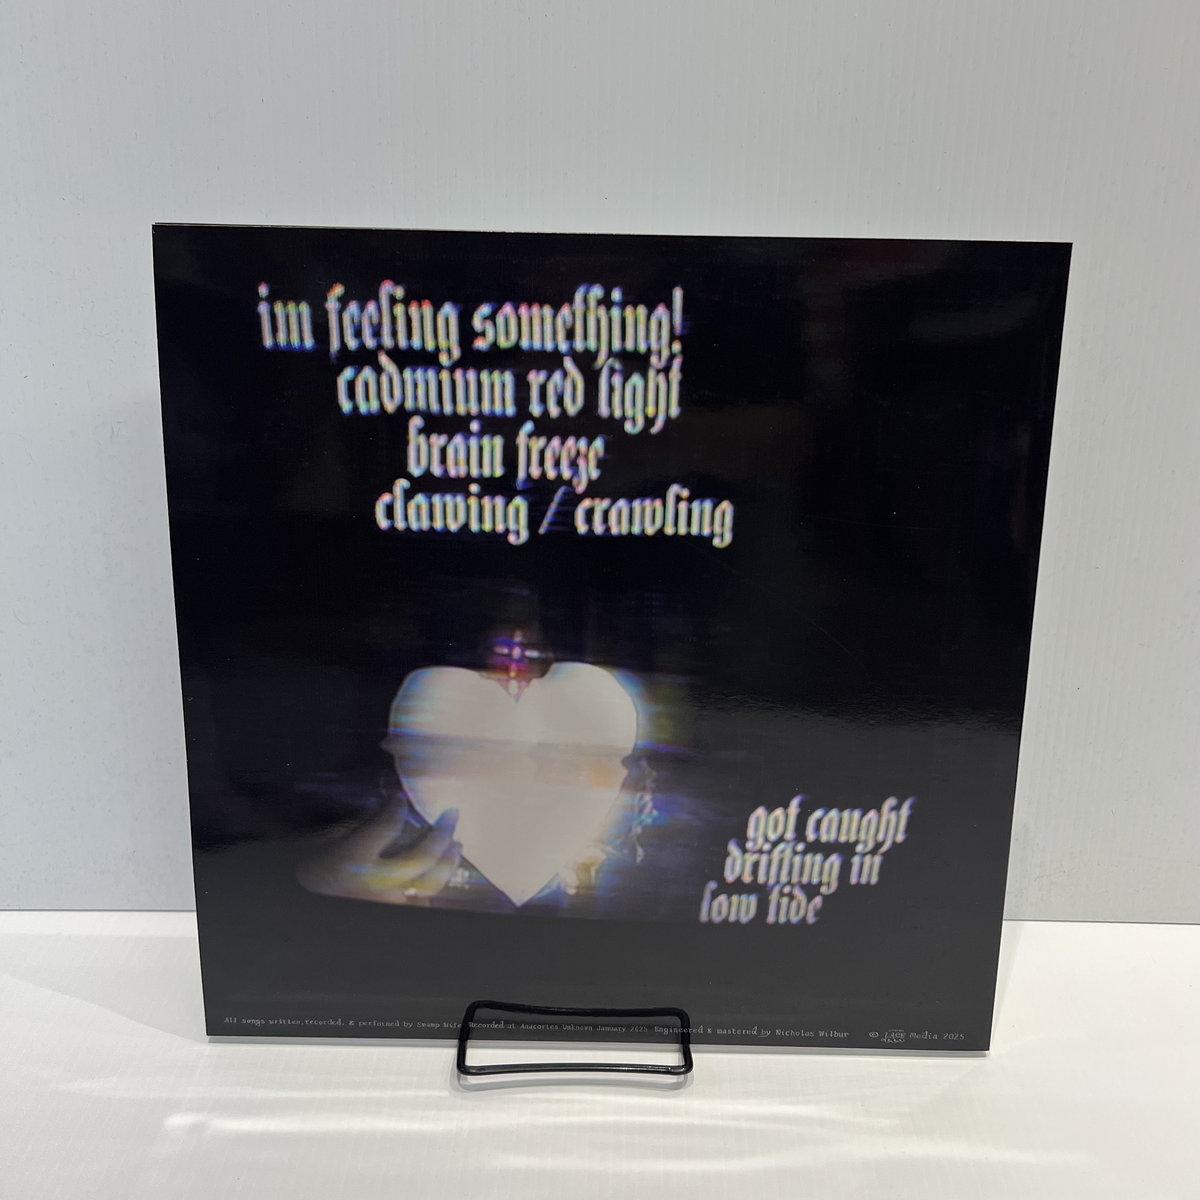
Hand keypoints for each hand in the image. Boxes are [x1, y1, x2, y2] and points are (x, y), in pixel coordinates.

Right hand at [297, 804, 462, 905]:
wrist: (294, 916)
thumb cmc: (305, 875)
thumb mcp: (327, 844)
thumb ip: (361, 827)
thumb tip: (391, 806)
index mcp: (351, 862)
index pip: (385, 827)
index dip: (397, 808)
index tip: (403, 797)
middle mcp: (373, 887)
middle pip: (420, 858)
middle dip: (441, 833)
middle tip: (452, 814)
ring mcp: (385, 907)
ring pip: (429, 886)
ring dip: (447, 863)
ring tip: (456, 844)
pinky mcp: (391, 920)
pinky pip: (421, 905)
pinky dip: (433, 888)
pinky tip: (440, 874)